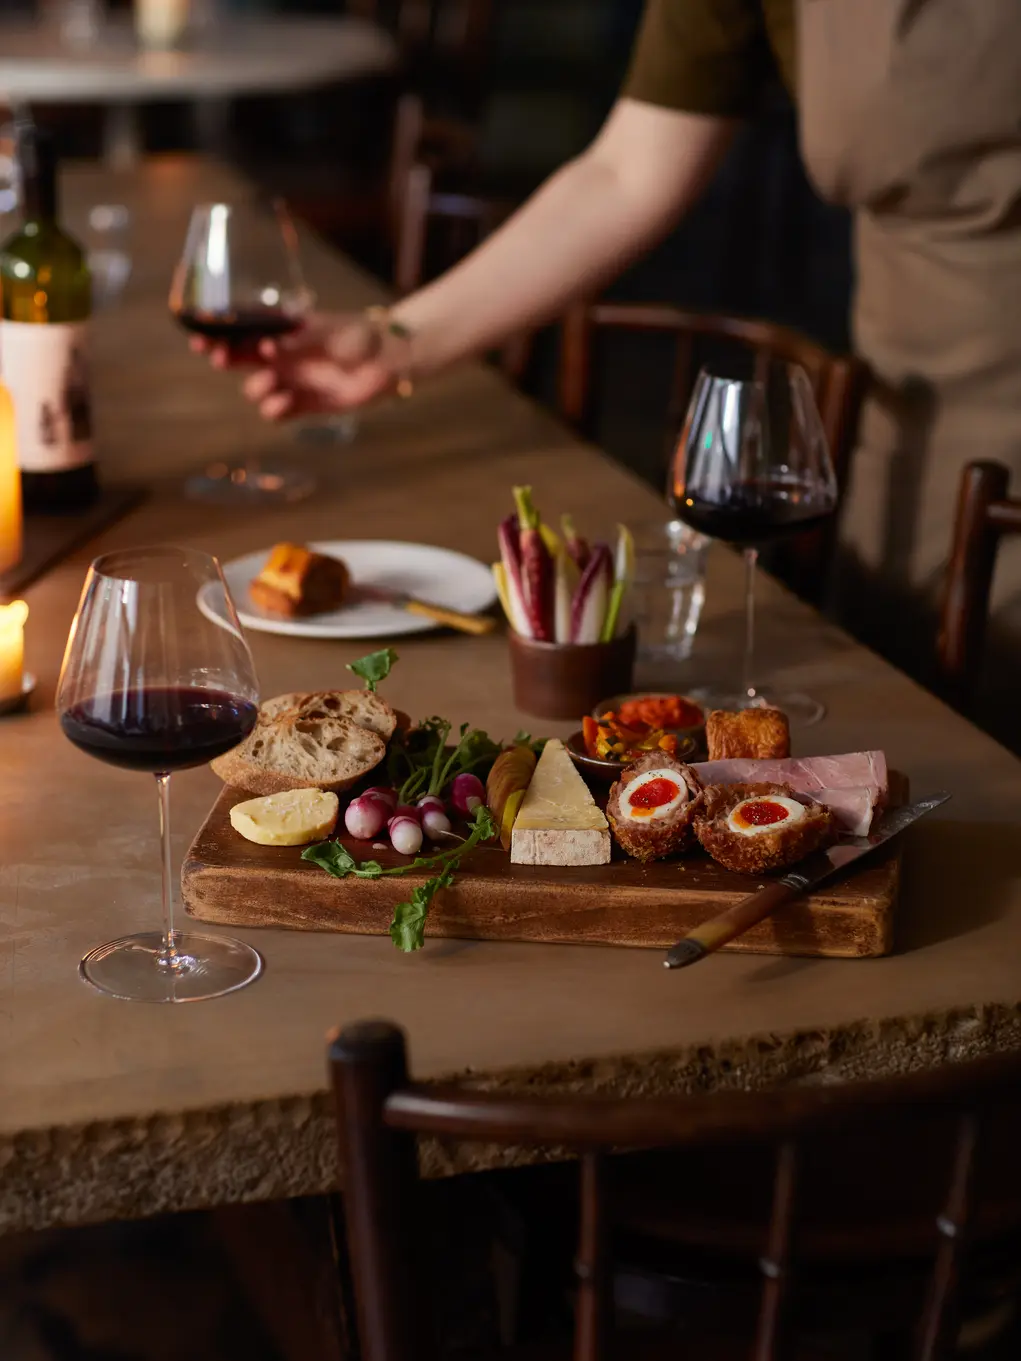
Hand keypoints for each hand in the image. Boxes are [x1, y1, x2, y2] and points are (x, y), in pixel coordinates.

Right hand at [191, 313, 397, 420]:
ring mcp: (290, 380)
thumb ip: (296, 341)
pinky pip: (277, 412)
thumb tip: (264, 347)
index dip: (218, 334)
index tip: (202, 337)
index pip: (242, 330)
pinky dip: (274, 410)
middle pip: (238, 358)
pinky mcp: (304, 404)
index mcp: (282, 330)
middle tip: (221, 360)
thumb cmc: (358, 336)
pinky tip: (283, 402)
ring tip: (272, 382)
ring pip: (255, 389)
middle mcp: (280, 355)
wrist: (388, 361)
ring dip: (256, 388)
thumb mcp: (326, 332)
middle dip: (224, 359)